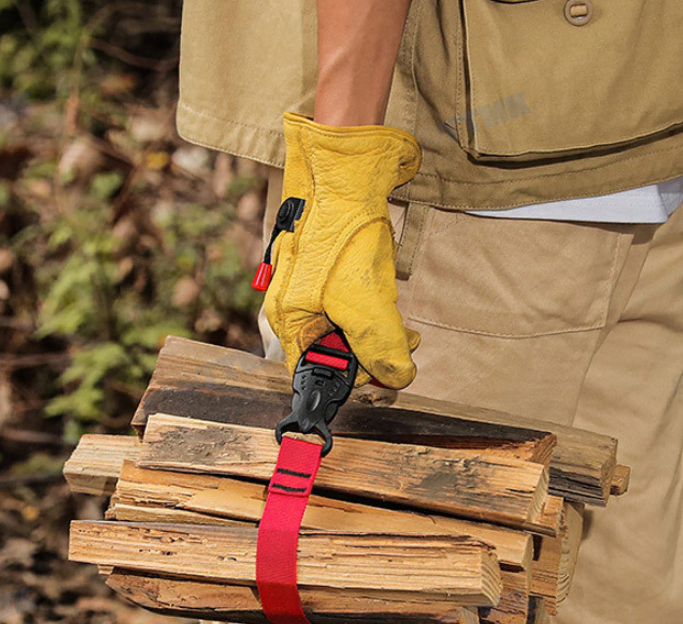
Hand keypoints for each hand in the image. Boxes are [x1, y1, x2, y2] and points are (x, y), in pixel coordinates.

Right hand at [264, 113, 421, 388]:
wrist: (346, 172)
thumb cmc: (343, 232)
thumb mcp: (365, 299)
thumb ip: (381, 345)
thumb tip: (398, 377)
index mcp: (288, 318)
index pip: (313, 371)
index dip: (351, 379)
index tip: (386, 377)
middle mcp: (291, 306)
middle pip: (329, 351)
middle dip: (371, 354)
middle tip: (406, 348)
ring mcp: (306, 287)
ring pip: (343, 328)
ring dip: (377, 333)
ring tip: (406, 330)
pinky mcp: (324, 272)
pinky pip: (347, 305)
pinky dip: (372, 311)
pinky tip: (389, 302)